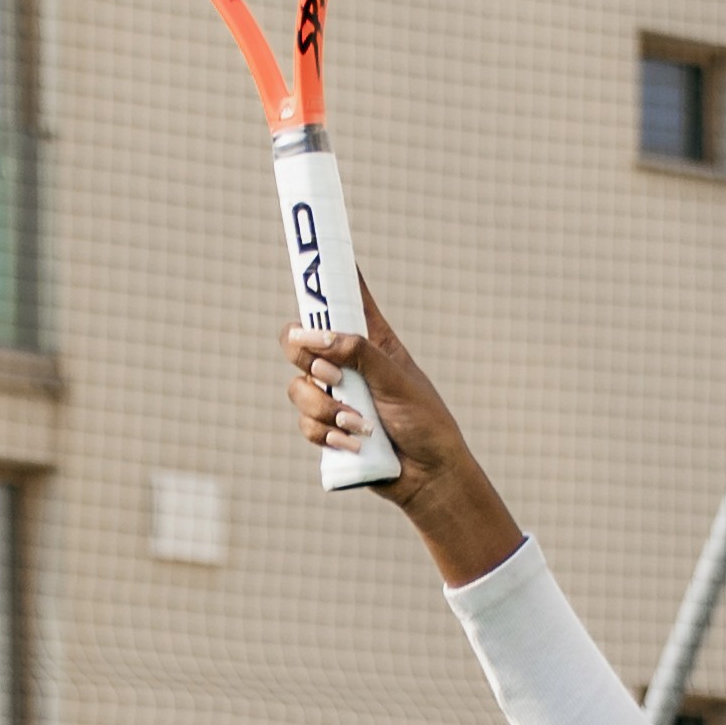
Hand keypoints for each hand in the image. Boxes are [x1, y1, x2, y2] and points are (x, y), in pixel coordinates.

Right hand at [282, 284, 525, 588]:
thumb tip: (316, 337)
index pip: (340, 295)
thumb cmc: (425, 422)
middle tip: (330, 376)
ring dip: (324, 408)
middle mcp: (345, 362)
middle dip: (305, 358)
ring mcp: (334, 396)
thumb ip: (358, 354)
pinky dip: (326, 433)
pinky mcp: (327, 428)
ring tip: (358, 423)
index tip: (308, 247)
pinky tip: (353, 443)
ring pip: (297, 388)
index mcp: (367, 339)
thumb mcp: (396, 380)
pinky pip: (305, 424)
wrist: (428, 477)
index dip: (322, 272)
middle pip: (296, 340)